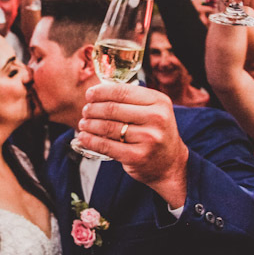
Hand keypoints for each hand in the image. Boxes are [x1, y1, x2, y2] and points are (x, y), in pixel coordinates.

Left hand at [76, 84, 188, 204]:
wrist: (170, 164)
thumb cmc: (155, 133)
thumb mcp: (153, 110)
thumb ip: (132, 100)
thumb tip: (98, 91)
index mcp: (158, 101)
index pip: (122, 91)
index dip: (100, 92)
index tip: (89, 94)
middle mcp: (156, 118)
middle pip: (112, 109)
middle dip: (92, 109)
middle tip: (85, 111)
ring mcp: (148, 138)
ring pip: (108, 127)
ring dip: (89, 124)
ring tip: (83, 124)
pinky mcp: (137, 156)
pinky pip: (106, 146)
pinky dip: (91, 140)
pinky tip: (84, 137)